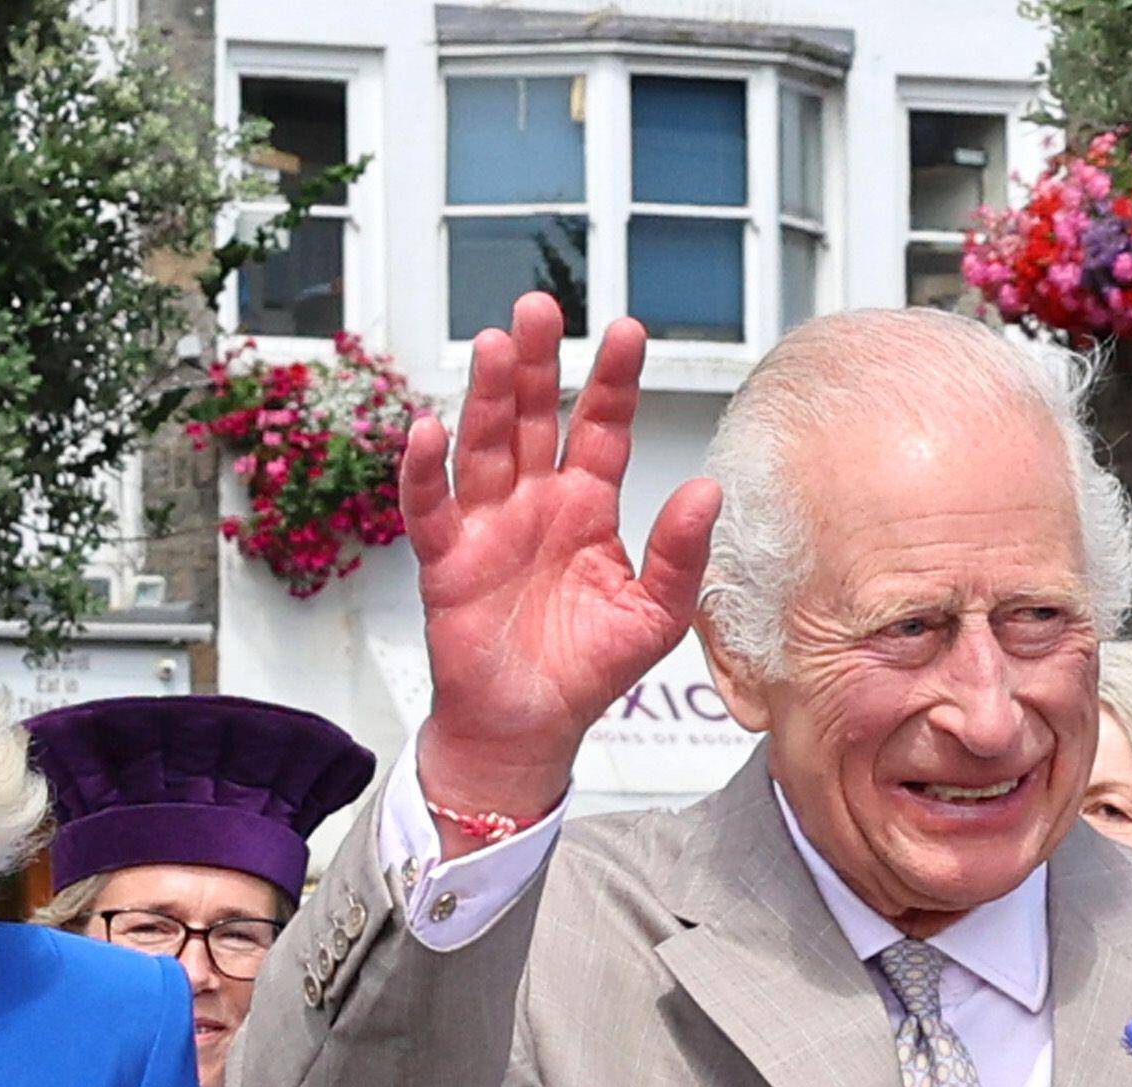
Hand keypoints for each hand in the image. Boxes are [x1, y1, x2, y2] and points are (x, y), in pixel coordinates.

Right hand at [407, 295, 722, 836]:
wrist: (528, 732)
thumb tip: (708, 491)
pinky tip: (426, 431)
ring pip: (484, 446)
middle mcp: (536, 502)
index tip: (625, 333)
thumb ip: (682, 555)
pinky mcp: (447, 562)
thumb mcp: (655, 616)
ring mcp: (488, 527)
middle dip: (537, 362)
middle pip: (535, 416)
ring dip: (486, 397)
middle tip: (538, 309)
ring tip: (493, 348)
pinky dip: (423, 471)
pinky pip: (430, 509)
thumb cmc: (585, 673)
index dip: (612, 380)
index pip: (602, 425)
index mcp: (588, 506)